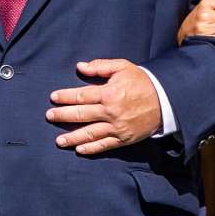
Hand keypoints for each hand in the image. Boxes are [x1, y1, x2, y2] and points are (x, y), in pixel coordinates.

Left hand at [49, 60, 163, 154]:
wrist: (165, 100)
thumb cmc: (142, 82)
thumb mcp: (123, 67)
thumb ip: (100, 66)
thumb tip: (80, 67)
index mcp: (109, 93)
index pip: (81, 96)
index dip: (66, 97)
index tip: (53, 98)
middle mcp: (111, 112)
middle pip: (81, 115)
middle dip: (63, 116)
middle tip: (49, 116)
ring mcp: (117, 127)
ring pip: (90, 133)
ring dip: (72, 137)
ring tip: (59, 140)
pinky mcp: (124, 138)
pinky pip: (104, 145)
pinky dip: (91, 148)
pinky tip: (79, 149)